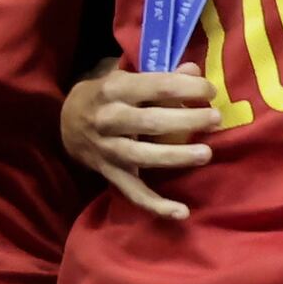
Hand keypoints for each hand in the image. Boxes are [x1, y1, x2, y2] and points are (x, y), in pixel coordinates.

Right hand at [65, 62, 220, 222]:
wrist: (67, 121)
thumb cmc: (107, 96)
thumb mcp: (127, 78)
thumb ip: (160, 76)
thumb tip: (194, 71)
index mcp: (115, 90)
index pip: (156, 87)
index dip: (187, 88)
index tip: (210, 92)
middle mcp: (109, 119)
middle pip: (151, 122)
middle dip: (186, 121)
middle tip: (215, 119)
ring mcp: (108, 150)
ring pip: (144, 156)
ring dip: (176, 156)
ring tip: (205, 153)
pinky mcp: (111, 174)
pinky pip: (134, 192)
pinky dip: (157, 205)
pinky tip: (182, 212)